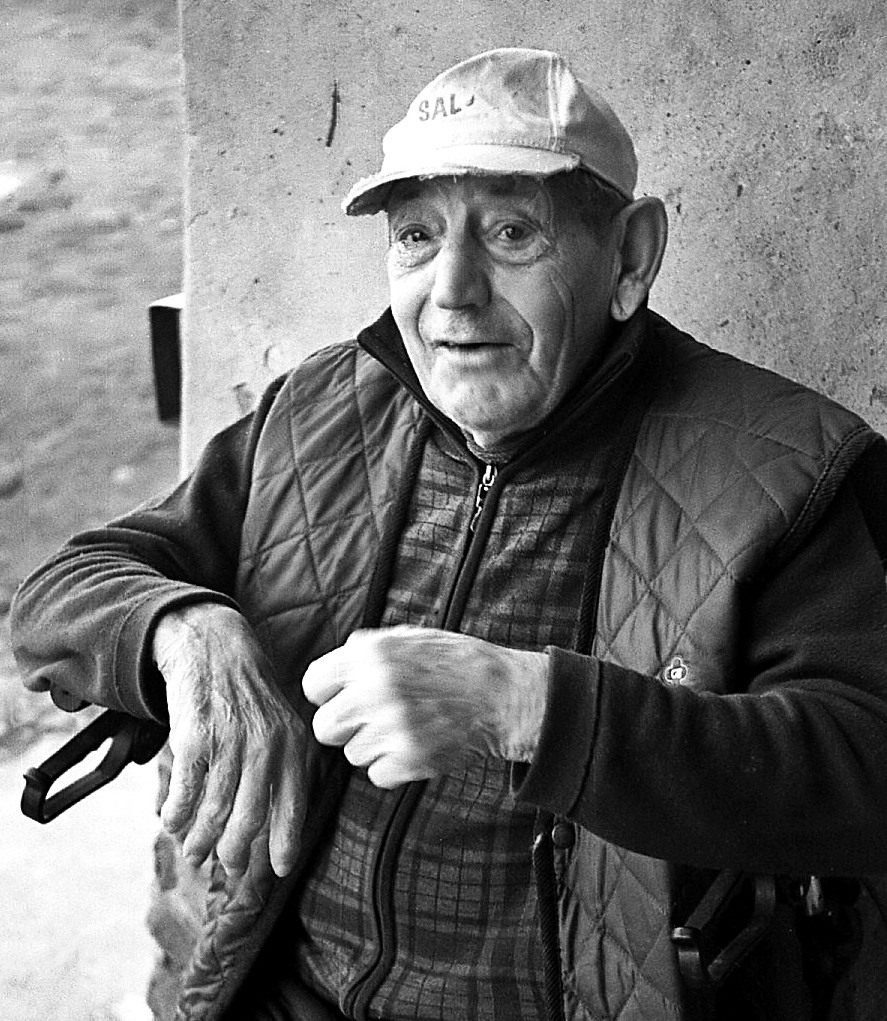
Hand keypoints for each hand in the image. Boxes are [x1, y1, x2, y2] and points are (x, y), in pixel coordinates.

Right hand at [153, 603, 306, 876]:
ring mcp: (231, 741)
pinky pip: (185, 790)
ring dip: (200, 839)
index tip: (279, 870)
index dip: (286, 843)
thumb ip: (284, 769)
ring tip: (193, 853)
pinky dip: (176, 814)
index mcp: (293, 745)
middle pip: (249, 819)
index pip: (294, 805)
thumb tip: (277, 830)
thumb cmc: (250, 698)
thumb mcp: (282, 726)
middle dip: (235, 852)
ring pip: (215, 810)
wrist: (216, 649)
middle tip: (226, 866)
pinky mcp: (196, 736)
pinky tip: (171, 822)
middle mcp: (266, 745)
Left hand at [302, 626, 548, 787]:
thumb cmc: (454, 662)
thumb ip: (366, 649)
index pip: (313, 684)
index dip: (327, 692)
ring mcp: (393, 726)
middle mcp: (377, 689)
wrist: (501, 693)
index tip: (342, 697)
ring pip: (352, 754)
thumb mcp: (408, 637)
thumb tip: (334, 665)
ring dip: (373, 746)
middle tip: (368, 720)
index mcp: (372, 654)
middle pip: (324, 727)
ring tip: (404, 728)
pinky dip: (392, 767)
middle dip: (343, 726)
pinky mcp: (411, 759)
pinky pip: (376, 775)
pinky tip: (414, 745)